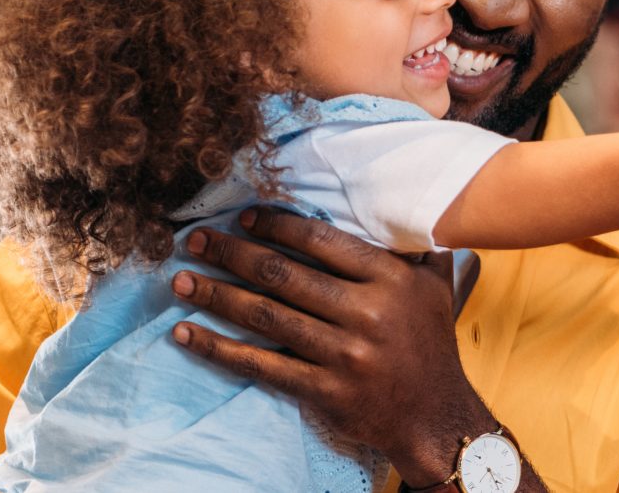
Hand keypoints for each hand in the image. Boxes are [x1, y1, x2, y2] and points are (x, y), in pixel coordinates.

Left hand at [166, 208, 497, 485]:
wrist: (434, 415)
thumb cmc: (431, 344)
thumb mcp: (437, 286)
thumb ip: (420, 246)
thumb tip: (405, 203)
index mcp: (389, 279)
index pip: (321, 241)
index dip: (277, 226)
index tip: (243, 218)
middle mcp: (365, 313)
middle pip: (283, 275)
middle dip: (232, 254)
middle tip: (195, 240)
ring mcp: (342, 353)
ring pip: (266, 316)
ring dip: (216, 296)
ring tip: (180, 280)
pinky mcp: (323, 389)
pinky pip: (261, 364)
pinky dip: (220, 349)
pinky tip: (188, 335)